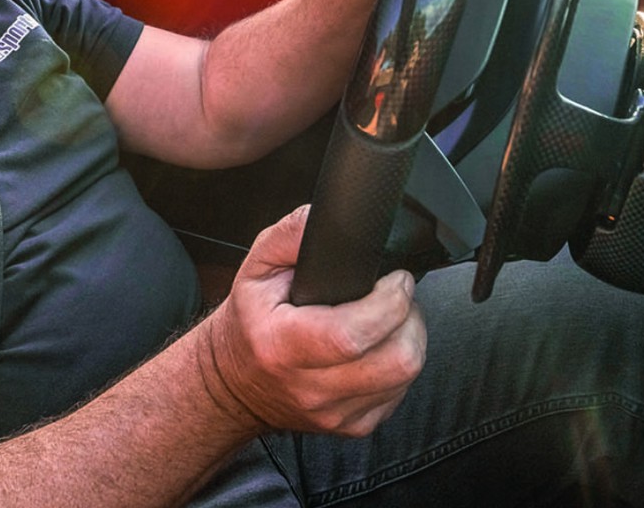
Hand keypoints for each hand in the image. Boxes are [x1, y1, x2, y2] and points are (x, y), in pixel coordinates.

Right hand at [198, 206, 425, 437]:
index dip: (389, 301)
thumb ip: (291, 235)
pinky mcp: (352, 427)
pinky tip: (380, 348)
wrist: (233, 382)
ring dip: (410, 340)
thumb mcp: (256, 267)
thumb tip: (323, 216)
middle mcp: (309, 387)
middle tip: (397, 297)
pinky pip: (399, 395)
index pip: (353, 334)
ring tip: (390, 319)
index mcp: (282, 345)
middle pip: (395, 361)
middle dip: (410, 318)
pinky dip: (399, 368)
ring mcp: (333, 413)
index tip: (395, 279)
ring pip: (406, 378)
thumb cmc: (250, 322)